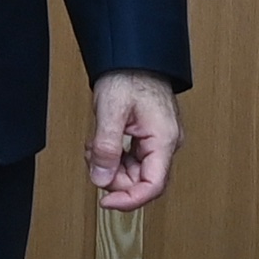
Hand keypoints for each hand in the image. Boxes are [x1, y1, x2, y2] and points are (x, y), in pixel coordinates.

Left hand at [87, 70, 181, 209]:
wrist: (134, 56)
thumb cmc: (129, 74)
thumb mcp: (111, 111)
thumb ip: (106, 148)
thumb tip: (101, 179)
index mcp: (163, 140)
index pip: (152, 186)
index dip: (129, 200)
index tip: (106, 203)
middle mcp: (166, 144)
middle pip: (142, 181)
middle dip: (114, 178)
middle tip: (93, 161)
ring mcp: (159, 141)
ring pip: (135, 172)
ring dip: (111, 167)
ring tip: (94, 147)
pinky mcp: (149, 137)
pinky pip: (132, 159)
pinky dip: (114, 157)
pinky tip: (102, 144)